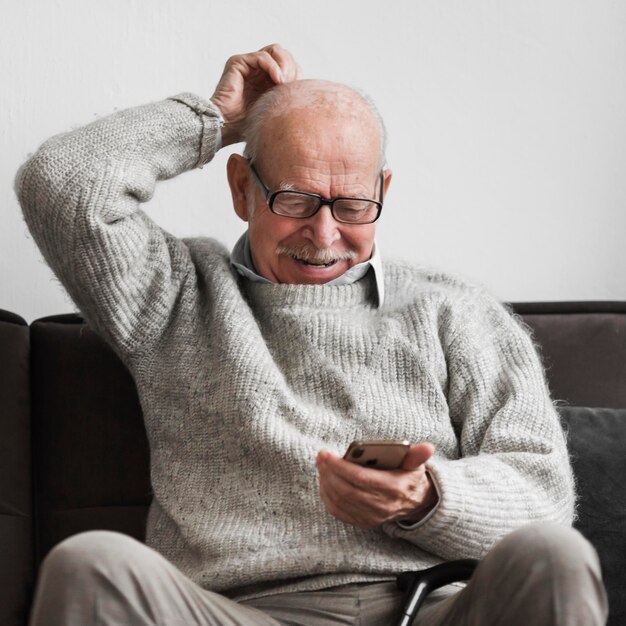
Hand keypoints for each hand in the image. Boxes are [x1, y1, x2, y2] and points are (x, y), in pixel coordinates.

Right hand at [210, 43, 300, 146]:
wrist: (225, 127)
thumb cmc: (247, 125)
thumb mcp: (275, 111)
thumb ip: (287, 101)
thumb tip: (309, 97)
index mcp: (266, 79)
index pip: (289, 64)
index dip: (296, 73)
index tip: (297, 91)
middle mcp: (257, 69)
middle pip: (283, 53)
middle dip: (292, 66)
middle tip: (292, 84)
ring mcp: (247, 64)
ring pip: (275, 50)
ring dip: (285, 64)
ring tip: (285, 82)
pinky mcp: (238, 63)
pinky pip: (261, 56)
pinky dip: (273, 66)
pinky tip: (278, 81)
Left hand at [316, 443, 436, 528]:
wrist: (414, 503)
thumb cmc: (409, 477)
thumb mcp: (415, 464)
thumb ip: (417, 454)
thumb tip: (428, 447)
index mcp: (393, 488)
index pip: (361, 478)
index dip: (341, 467)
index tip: (327, 454)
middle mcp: (381, 505)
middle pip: (347, 490)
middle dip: (329, 472)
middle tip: (321, 457)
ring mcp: (371, 516)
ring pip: (340, 500)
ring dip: (326, 482)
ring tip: (321, 465)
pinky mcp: (362, 521)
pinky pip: (338, 511)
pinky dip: (327, 496)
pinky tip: (324, 481)